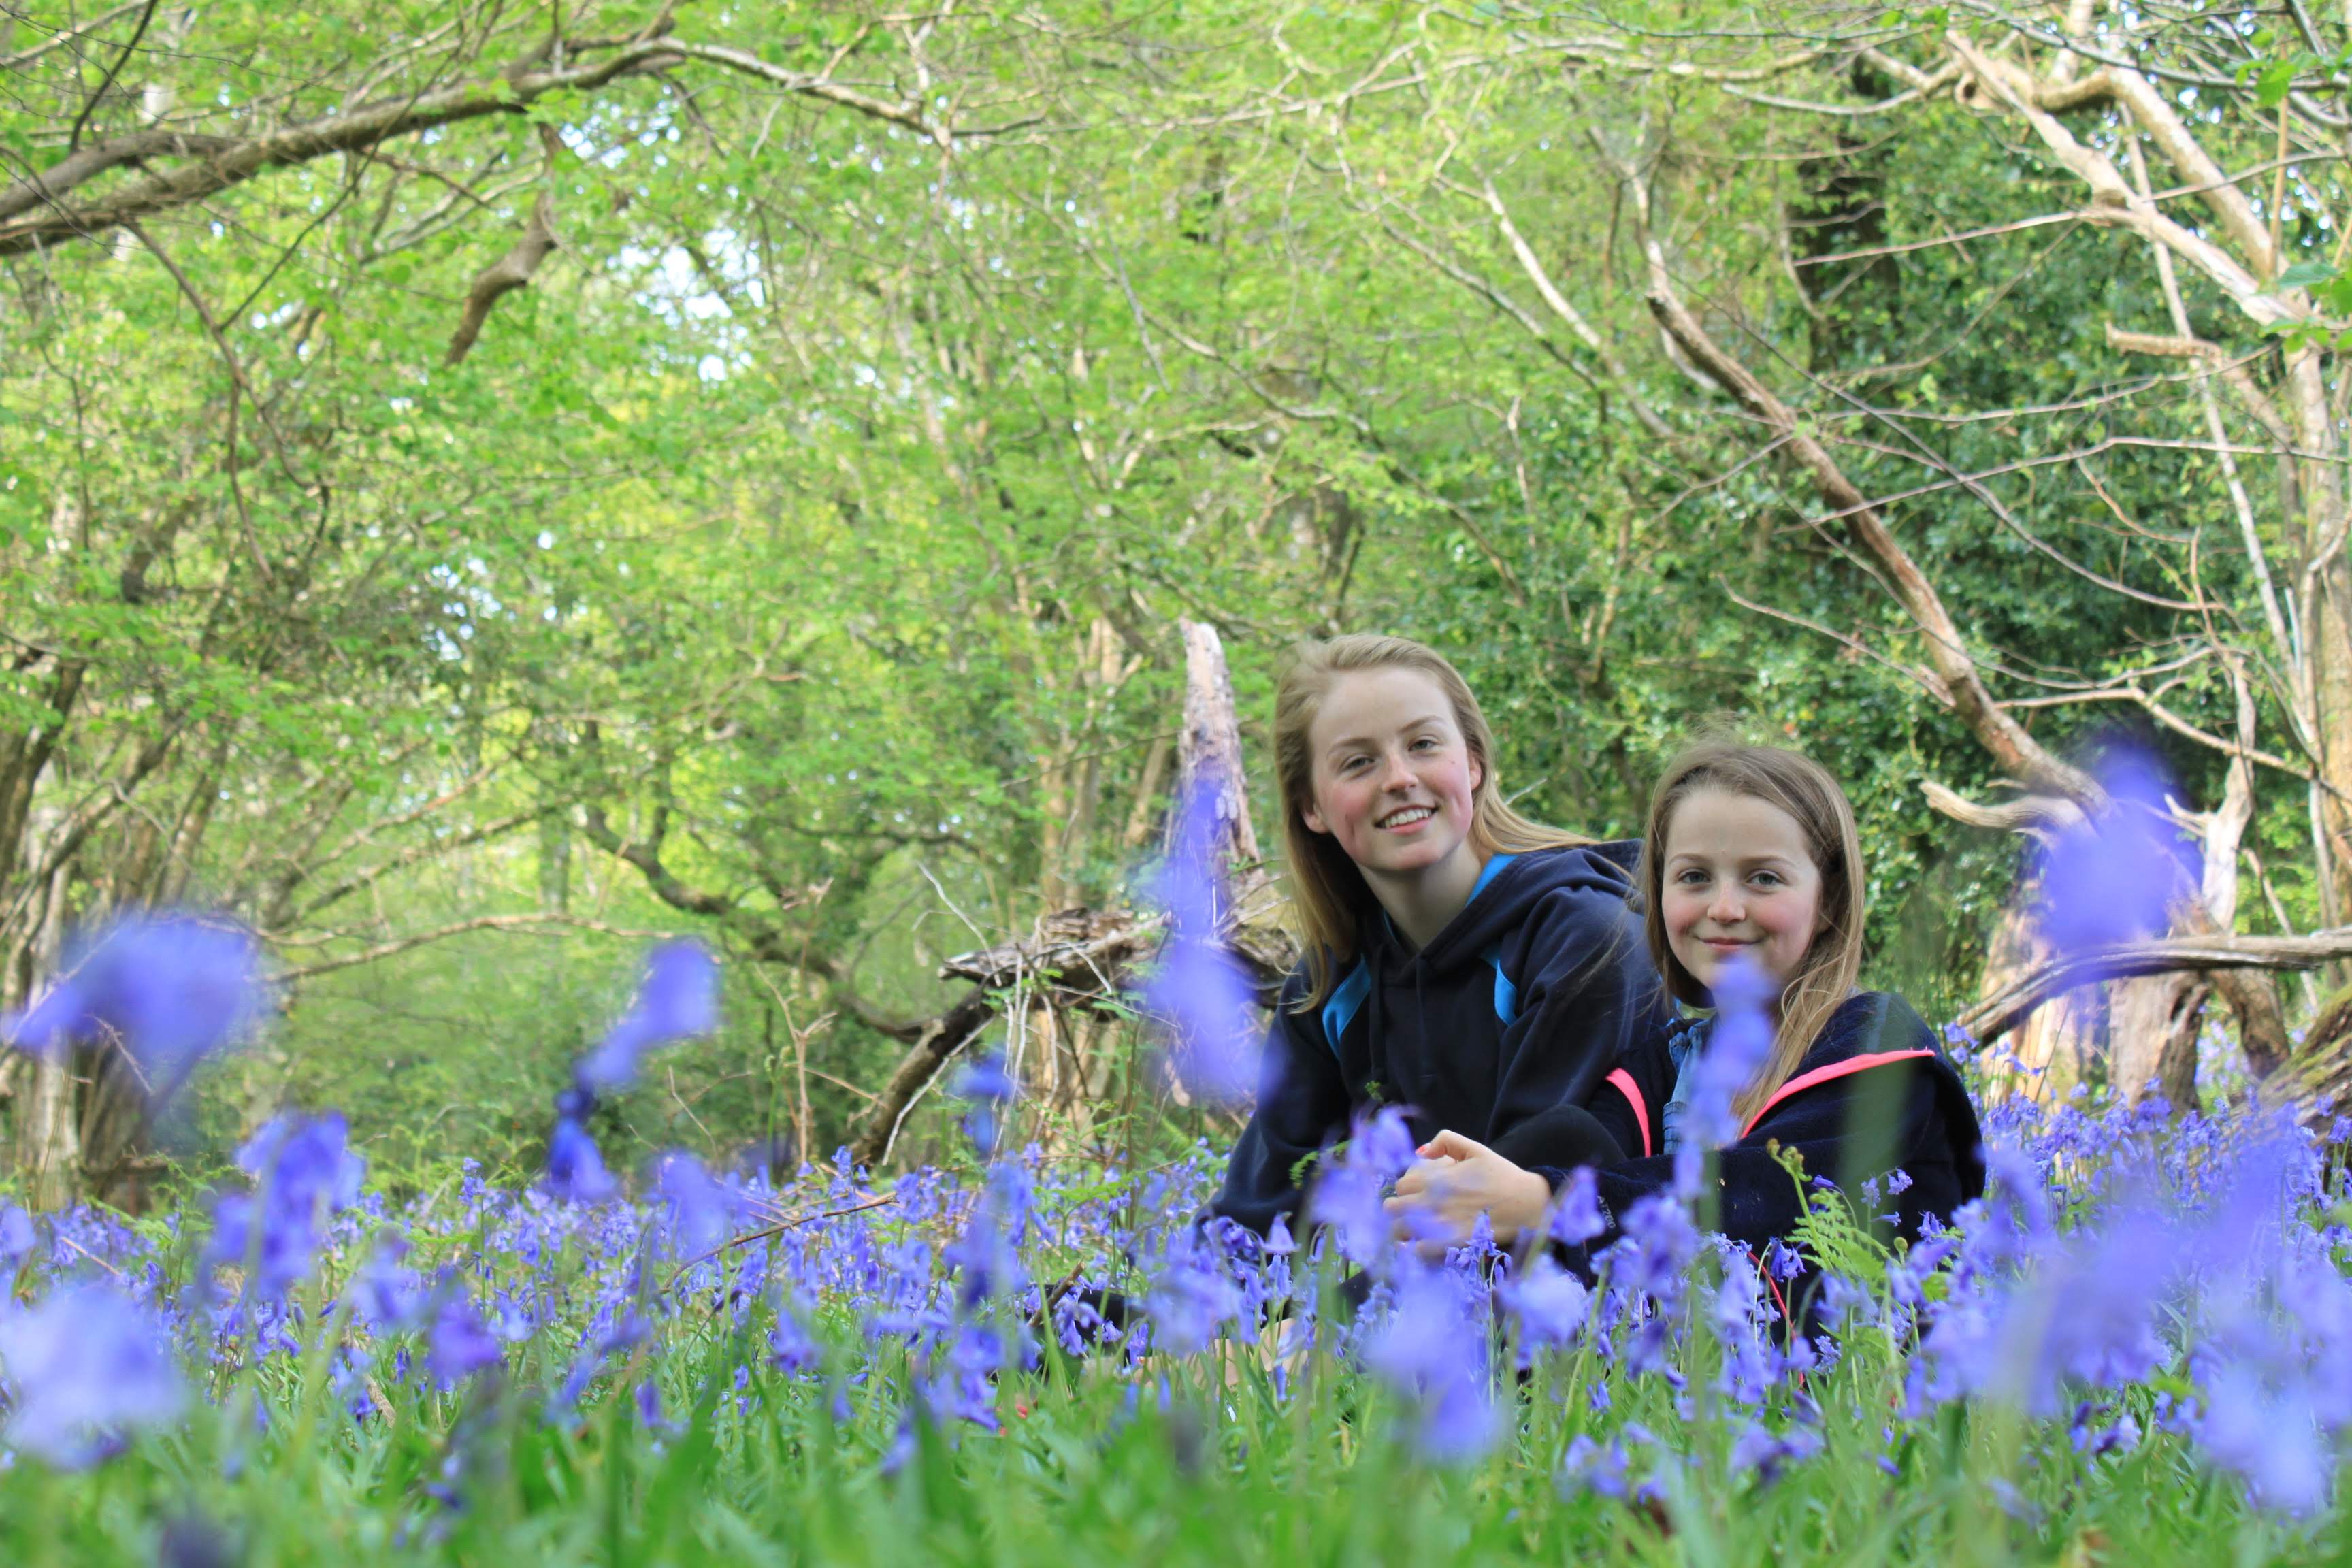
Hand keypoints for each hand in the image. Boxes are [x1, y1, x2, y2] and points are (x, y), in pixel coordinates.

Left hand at [1384, 1130, 1552, 1247]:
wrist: (1526, 1203)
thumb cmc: (1502, 1175)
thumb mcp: (1475, 1148)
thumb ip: (1446, 1141)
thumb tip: (1421, 1151)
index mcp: (1437, 1178)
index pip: (1401, 1185)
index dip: (1404, 1189)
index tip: (1414, 1194)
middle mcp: (1433, 1201)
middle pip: (1392, 1208)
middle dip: (1396, 1210)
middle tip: (1407, 1213)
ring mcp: (1440, 1224)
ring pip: (1399, 1231)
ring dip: (1400, 1231)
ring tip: (1410, 1231)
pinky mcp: (1450, 1244)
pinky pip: (1418, 1251)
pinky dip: (1414, 1250)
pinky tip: (1421, 1246)